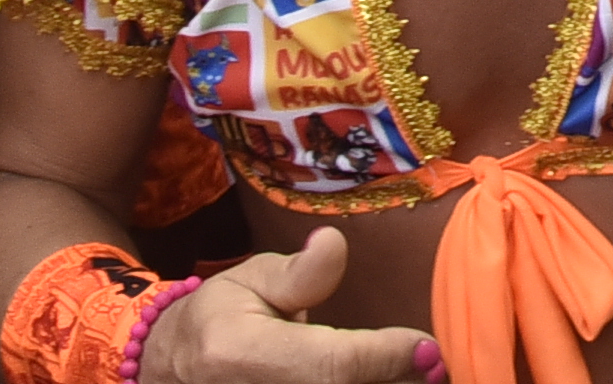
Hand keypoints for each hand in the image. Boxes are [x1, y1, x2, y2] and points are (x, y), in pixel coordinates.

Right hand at [143, 228, 436, 383]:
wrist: (170, 372)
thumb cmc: (219, 320)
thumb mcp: (249, 281)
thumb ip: (298, 273)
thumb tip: (334, 243)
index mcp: (242, 354)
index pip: (331, 367)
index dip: (385, 359)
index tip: (430, 349)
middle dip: (399, 383)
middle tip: (442, 367)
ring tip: (425, 376)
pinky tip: (394, 379)